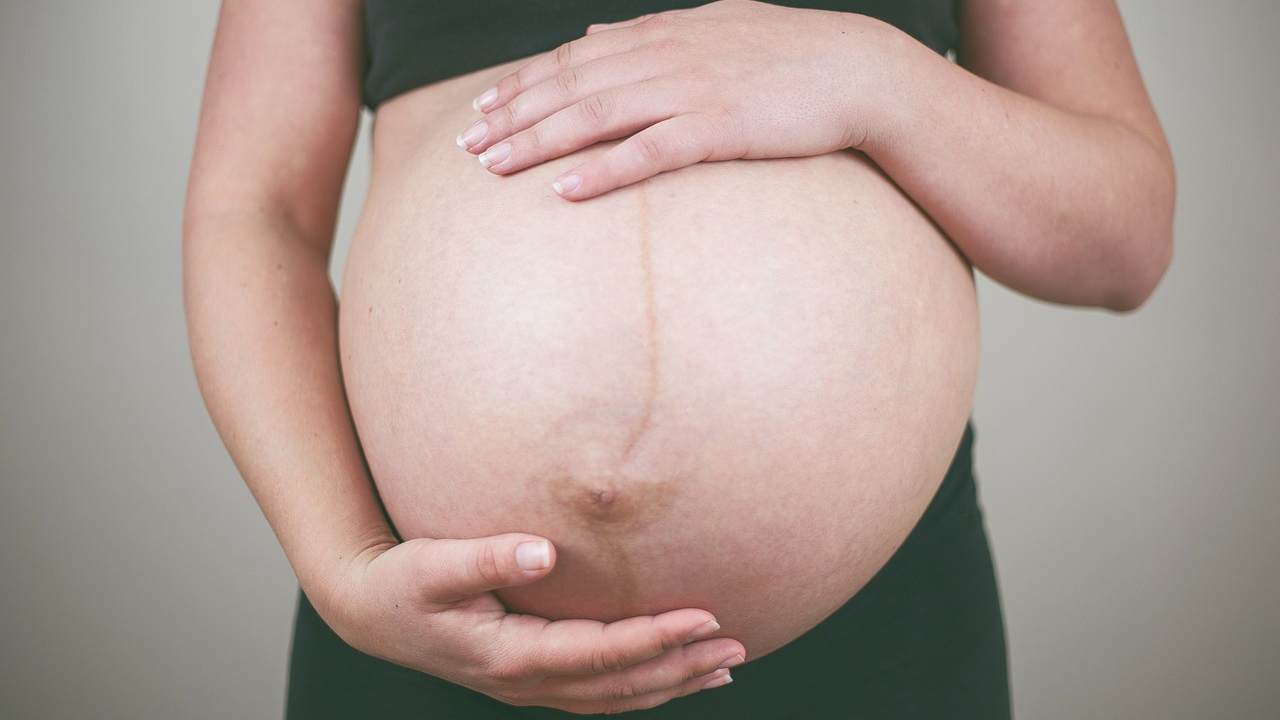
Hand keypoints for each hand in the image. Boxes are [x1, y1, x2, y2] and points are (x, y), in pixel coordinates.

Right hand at [316, 534, 744, 713]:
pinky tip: (669, 673)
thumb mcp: (434, 565)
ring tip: (722, 668)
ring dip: (670, 682)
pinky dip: (640, 686)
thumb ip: (488, 558)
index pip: (602, 653)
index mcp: (511, 657)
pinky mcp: (530, 677)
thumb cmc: (402, 582)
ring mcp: (529, 687)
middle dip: (681, 666)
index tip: (706, 616)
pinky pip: (598, 692)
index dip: (656, 637)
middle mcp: (526, 682)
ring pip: (614, 697)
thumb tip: (544, 552)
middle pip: (620, 685)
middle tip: (737, 646)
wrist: (369, 611)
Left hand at [455, 0, 900, 199]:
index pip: (573, 58)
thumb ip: (648, 31)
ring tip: (492, 166)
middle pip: (569, 86)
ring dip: (538, 141)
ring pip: (595, 114)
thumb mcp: (712, 25)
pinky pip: (648, 152)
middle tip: (465, 145)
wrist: (857, 70)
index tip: (481, 107)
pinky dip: (603, 170)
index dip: (522, 83)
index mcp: (660, 35)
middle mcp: (665, 57)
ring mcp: (690, 90)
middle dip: (511, 115)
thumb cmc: (786, 54)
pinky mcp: (718, 128)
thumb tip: (595, 33)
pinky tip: (565, 190)